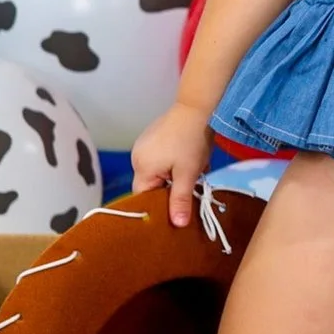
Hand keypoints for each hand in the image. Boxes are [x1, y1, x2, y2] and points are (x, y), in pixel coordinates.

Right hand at [131, 100, 216, 226]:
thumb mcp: (188, 174)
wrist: (197, 108)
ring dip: (174, 175)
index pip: (143, 196)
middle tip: (189, 189)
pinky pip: (160, 158)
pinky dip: (173, 163)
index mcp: (141, 166)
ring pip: (157, 171)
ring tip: (192, 171)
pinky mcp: (153, 136)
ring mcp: (144, 144)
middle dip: (170, 188)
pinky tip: (188, 158)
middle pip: (150, 184)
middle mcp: (137, 156)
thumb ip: (181, 200)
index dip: (159, 205)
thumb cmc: (191, 142)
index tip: (175, 210)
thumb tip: (178, 224)